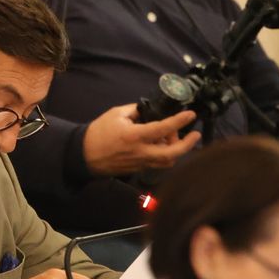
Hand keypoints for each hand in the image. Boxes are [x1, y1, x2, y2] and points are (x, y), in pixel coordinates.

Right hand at [82, 106, 199, 176]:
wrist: (84, 155)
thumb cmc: (98, 133)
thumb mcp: (116, 114)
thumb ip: (135, 110)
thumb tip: (149, 110)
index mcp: (134, 136)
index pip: (163, 129)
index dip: (179, 121)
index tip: (190, 114)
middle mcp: (140, 152)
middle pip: (172, 153)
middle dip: (187, 144)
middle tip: (194, 134)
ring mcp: (140, 163)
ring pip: (167, 161)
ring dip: (176, 150)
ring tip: (172, 138)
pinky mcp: (137, 169)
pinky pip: (157, 163)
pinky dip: (165, 154)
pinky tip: (161, 145)